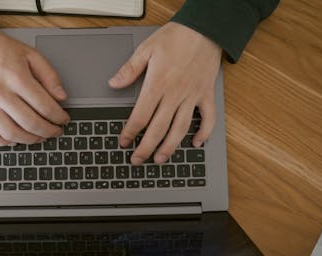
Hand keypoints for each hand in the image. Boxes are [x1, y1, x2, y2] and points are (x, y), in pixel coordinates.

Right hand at [0, 29, 69, 145]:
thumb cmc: (1, 50)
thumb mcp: (31, 55)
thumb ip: (49, 75)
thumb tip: (61, 97)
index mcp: (16, 78)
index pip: (45, 106)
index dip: (59, 117)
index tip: (64, 120)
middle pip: (30, 123)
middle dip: (48, 131)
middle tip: (55, 132)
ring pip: (10, 133)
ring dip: (29, 140)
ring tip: (39, 137)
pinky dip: (2, 142)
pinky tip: (14, 140)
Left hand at [109, 22, 221, 164]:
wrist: (205, 29)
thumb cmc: (176, 37)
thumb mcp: (146, 49)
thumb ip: (129, 70)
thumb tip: (113, 83)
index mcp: (158, 84)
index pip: (140, 116)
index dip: (130, 133)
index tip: (123, 142)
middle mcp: (175, 94)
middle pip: (158, 129)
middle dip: (146, 148)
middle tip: (137, 160)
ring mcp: (192, 96)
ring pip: (181, 129)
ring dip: (170, 147)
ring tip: (160, 159)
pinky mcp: (206, 95)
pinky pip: (208, 119)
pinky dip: (204, 133)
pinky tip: (196, 143)